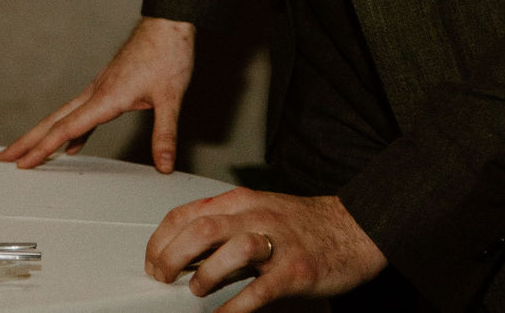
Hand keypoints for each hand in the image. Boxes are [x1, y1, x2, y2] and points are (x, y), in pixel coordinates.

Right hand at [0, 16, 195, 170]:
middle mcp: (96, 92)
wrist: (167, 25)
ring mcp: (100, 88)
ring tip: (29, 152)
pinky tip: (74, 146)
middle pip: (54, 121)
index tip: (23, 163)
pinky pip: (84, 113)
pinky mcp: (109, 86)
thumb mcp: (171, 98)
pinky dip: (74, 131)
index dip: (43, 148)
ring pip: (64, 115)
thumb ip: (165, 134)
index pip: (67, 128)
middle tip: (4, 156)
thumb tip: (164, 165)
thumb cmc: (168, 55)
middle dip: (28, 140)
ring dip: (45, 134)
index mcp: (105, 97)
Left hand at [146, 188, 385, 309]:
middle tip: (162, 278)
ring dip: (205, 274)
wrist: (353, 229)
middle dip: (171, 256)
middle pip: (201, 229)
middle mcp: (254, 217)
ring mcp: (276, 244)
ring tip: (196, 291)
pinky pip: (259, 290)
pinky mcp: (295, 271)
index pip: (186, 214)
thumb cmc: (301, 225)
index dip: (161, 240)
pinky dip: (235, 306)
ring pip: (230, 251)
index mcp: (239, 202)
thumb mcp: (256, 212)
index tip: (151, 261)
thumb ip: (222, 225)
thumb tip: (182, 252)